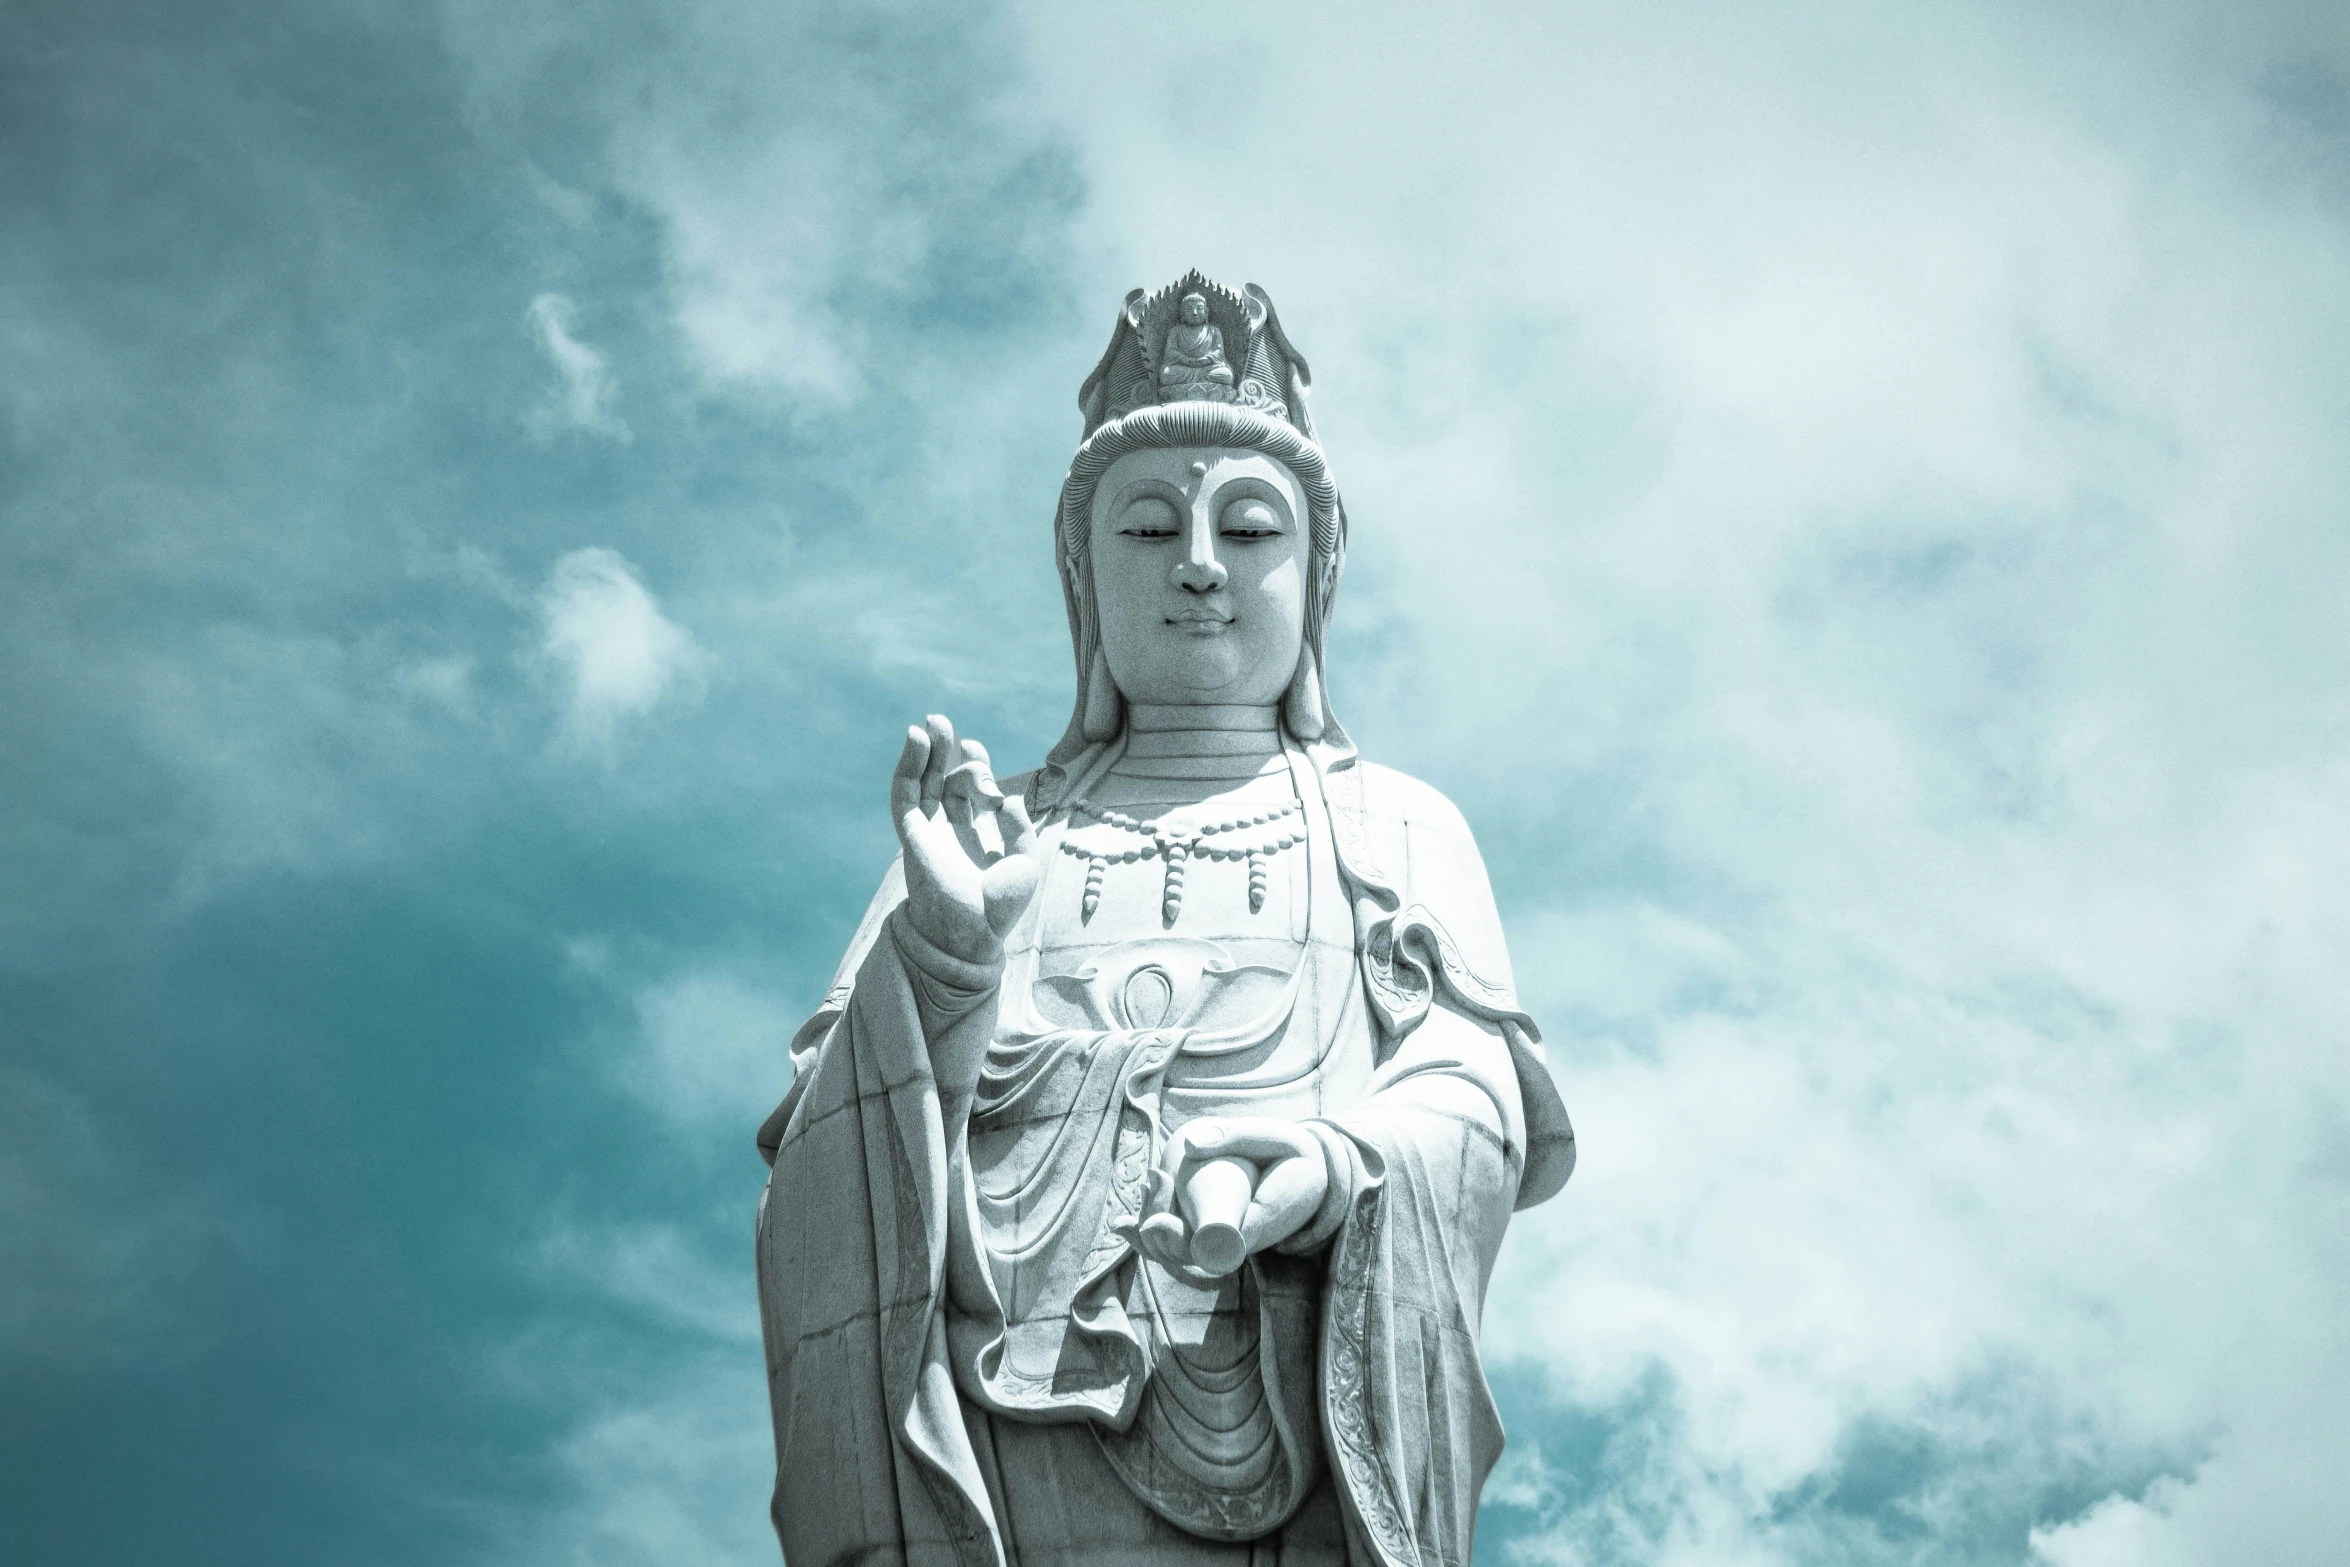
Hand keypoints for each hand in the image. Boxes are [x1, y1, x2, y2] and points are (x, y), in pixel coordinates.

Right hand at [891, 714, 1040, 965]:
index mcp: (980, 835)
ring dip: (926, 753)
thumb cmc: (1002, 907)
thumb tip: (1012, 799)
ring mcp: (930, 832)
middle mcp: (952, 831)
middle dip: (947, 752)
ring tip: (930, 723)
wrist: (971, 933)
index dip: (973, 766)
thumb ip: (1021, 828)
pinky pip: (905, 796)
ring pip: (923, 784)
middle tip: (947, 725)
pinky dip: (908, 768)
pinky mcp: (912, 835)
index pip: (971, 792)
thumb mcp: (1025, 863)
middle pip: (945, 781)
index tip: (974, 748)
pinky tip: (915, 740)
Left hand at [1135, 1117, 1328, 1276]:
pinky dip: (1150, 1235)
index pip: (1217, 1246)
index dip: (1182, 1241)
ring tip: (1139, 1194)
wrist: (1309, 1177)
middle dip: (1159, 1233)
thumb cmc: (1293, 1155)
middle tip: (1149, 1184)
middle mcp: (1242, 1240)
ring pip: (1182, 1253)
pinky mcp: (1214, 1236)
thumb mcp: (1277, 1137)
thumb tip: (1185, 1145)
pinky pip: (1181, 1244)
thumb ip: (1236, 1136)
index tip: (1156, 1224)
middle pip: (1192, 1254)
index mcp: (1263, 1220)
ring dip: (1150, 1232)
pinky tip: (1121, 1225)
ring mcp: (1226, 1242)